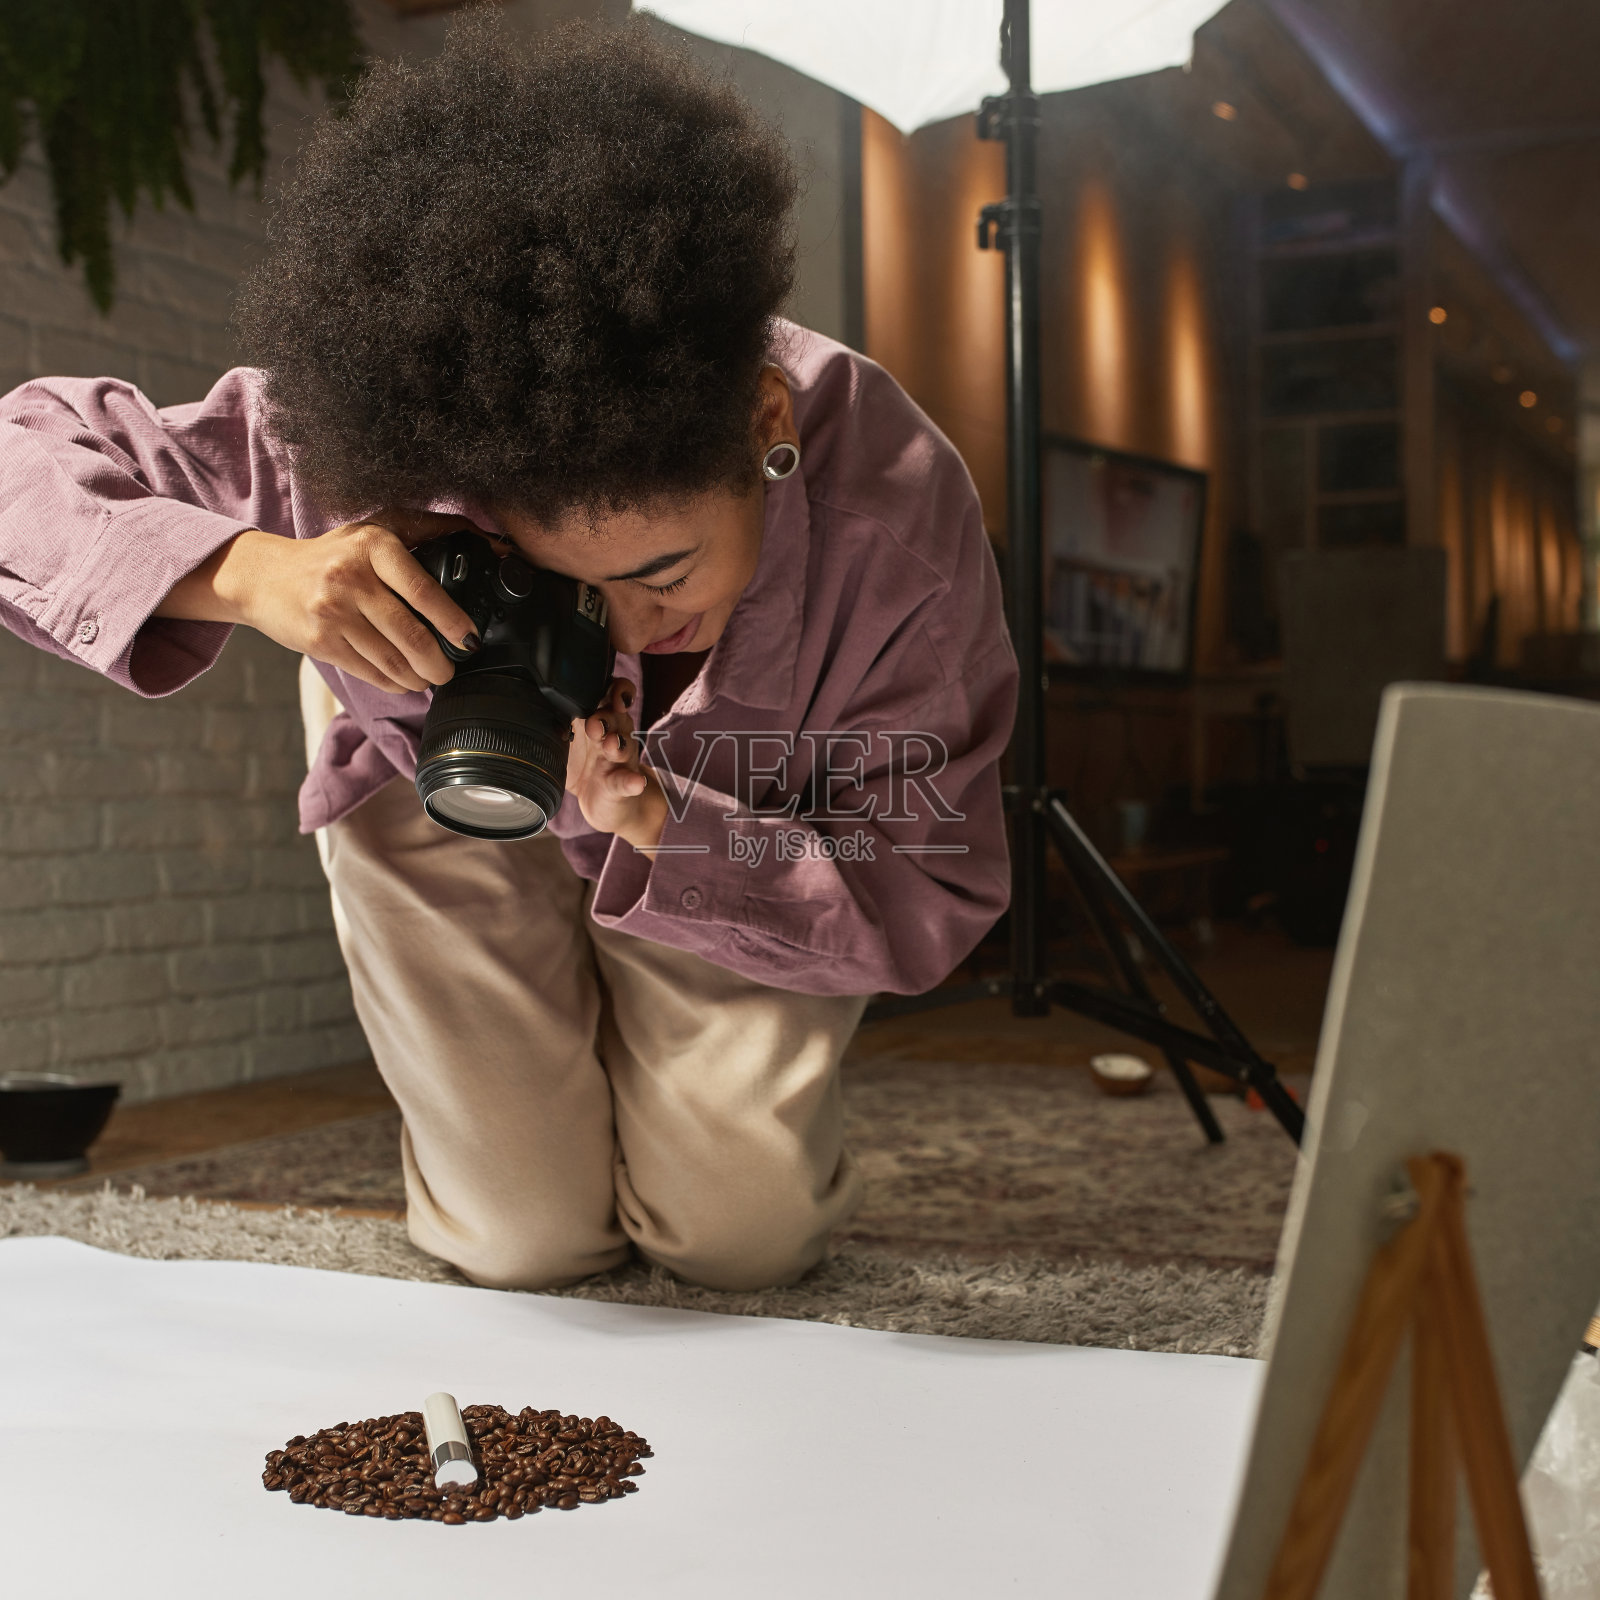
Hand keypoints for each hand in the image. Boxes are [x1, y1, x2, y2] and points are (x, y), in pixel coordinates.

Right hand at [156, 510, 485, 694]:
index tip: (469, 639)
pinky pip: (369, 672)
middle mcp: (350, 577)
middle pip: (411, 634)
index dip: (453, 621)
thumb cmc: (333, 554)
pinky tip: (404, 681)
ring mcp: (332, 611)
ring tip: (430, 677)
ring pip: (392, 660)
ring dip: (419, 677)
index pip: (423, 590)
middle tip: (451, 669)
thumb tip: (492, 541)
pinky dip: (393, 683)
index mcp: (373, 545)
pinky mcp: (319, 641)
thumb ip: (432, 530)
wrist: (263, 576)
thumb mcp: (377, 529)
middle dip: (439, 662)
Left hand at [566, 677, 667, 853]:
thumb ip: (554, 726)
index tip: (607, 692)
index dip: (614, 689)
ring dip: (618, 743)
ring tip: (612, 745)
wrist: (604, 803)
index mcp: (598, 721)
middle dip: (606, 717)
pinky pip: (628, 781)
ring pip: (624, 746)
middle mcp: (613, 735)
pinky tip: (635, 782)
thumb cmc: (583, 767)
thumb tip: (530, 710)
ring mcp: (619, 761)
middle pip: (617, 717)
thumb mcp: (564, 744)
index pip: (610, 695)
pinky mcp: (622, 786)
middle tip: (594, 726)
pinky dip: (631, 782)